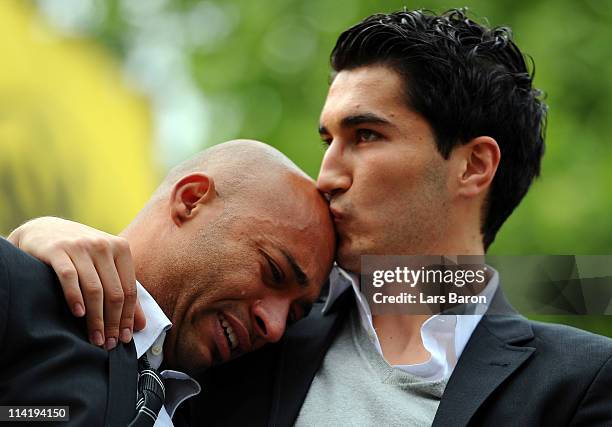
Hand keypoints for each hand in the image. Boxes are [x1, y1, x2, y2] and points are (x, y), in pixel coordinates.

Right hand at [8, 217, 145, 348]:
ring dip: (95, 318)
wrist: (42, 231)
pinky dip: (75, 298)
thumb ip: (124, 292)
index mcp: (121, 248)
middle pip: (114, 292)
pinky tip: (78, 314)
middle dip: (113, 322)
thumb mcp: (105, 266)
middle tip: (108, 344)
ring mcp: (80, 246)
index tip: (124, 339)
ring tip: (95, 338)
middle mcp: (103, 245)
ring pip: (94, 289)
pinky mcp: (57, 250)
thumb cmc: (79, 254)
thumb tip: (141, 325)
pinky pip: (69, 278)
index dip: (128, 317)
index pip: (129, 290)